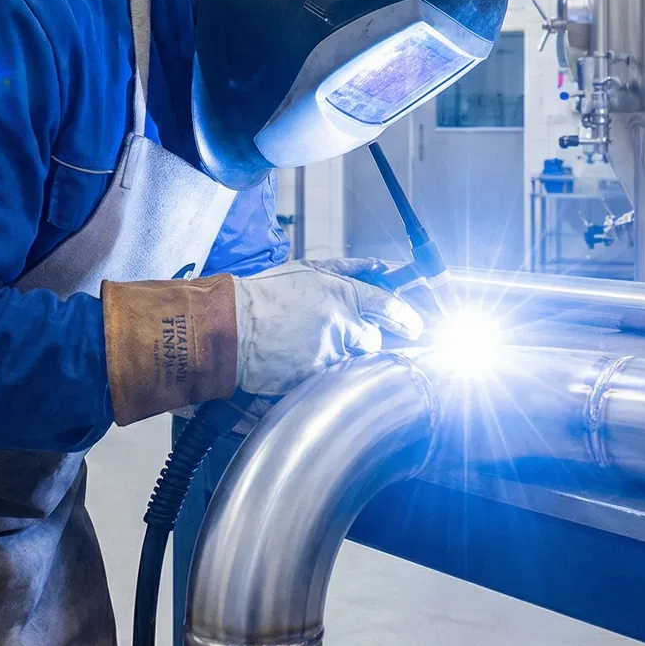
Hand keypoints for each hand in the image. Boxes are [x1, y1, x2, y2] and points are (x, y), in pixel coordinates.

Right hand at [233, 260, 424, 398]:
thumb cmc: (264, 295)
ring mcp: (328, 352)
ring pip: (352, 361)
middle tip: (337, 337)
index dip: (405, 317)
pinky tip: (300, 363)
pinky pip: (331, 379)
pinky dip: (321, 374)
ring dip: (340, 358)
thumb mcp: (307, 269)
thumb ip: (349, 268)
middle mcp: (340, 323)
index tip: (414, 326)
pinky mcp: (313, 377)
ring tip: (310, 348)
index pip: (387, 305)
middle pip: (372, 340)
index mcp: (341, 293)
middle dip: (361, 340)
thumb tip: (379, 266)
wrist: (230, 326)